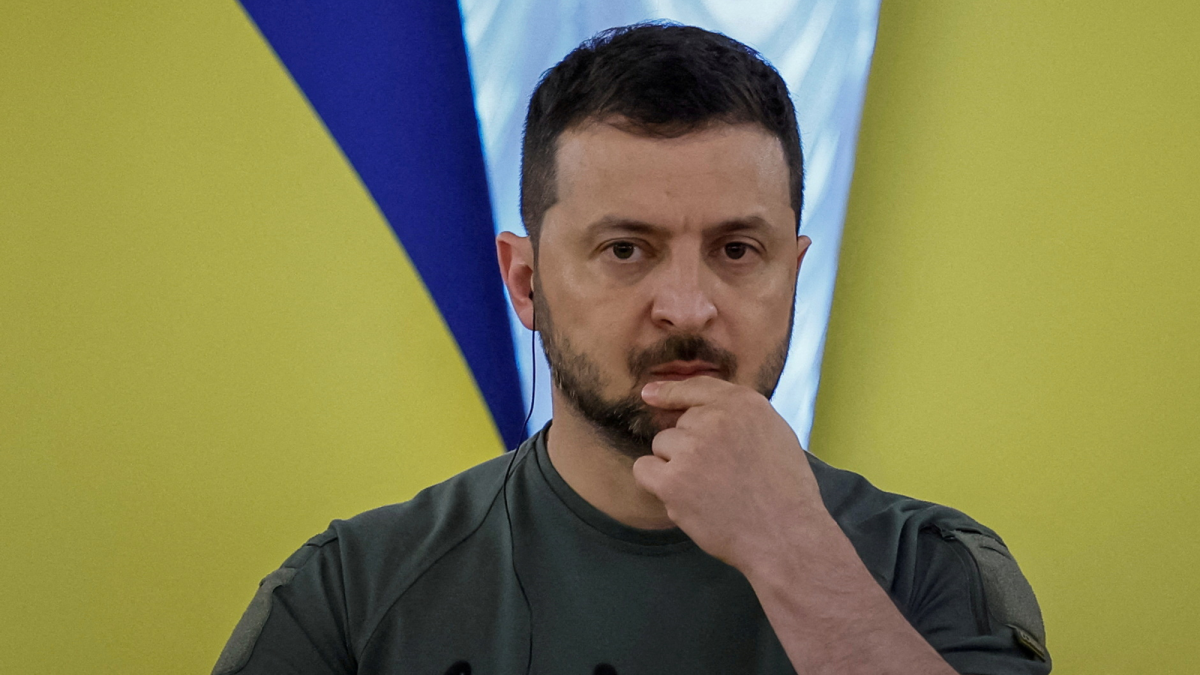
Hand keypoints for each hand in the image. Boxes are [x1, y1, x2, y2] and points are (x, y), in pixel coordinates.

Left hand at [633, 376, 830, 572]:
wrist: (784, 536)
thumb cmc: (784, 492)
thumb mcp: (775, 435)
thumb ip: (738, 417)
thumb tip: (696, 411)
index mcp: (745, 404)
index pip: (697, 387)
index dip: (670, 392)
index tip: (650, 395)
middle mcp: (715, 419)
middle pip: (679, 423)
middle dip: (691, 446)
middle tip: (721, 475)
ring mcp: (692, 448)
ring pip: (662, 445)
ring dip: (676, 465)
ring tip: (709, 489)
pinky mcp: (673, 480)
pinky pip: (644, 469)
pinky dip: (656, 482)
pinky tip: (682, 497)